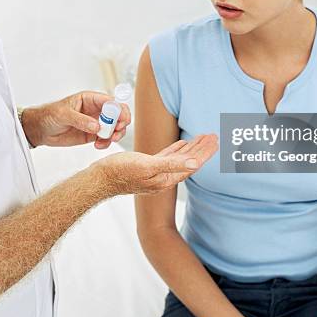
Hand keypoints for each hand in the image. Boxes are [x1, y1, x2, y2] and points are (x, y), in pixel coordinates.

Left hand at [21, 90, 130, 147]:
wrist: (41, 129)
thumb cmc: (50, 115)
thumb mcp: (63, 114)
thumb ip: (80, 120)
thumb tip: (97, 126)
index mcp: (91, 99)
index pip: (111, 101)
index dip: (119, 110)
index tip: (120, 121)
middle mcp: (96, 110)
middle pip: (118, 114)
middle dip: (121, 123)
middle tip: (116, 133)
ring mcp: (96, 123)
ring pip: (115, 127)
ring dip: (116, 134)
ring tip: (107, 141)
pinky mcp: (93, 135)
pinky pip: (106, 139)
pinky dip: (106, 143)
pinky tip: (98, 146)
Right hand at [91, 134, 217, 195]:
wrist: (101, 179)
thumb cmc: (122, 171)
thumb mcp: (148, 166)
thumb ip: (172, 164)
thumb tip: (195, 164)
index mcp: (166, 177)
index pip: (192, 163)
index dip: (204, 152)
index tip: (215, 141)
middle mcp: (164, 176)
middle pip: (189, 161)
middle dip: (202, 149)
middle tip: (214, 137)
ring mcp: (156, 172)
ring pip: (180, 158)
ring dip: (192, 148)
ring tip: (203, 138)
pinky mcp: (148, 167)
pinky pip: (168, 157)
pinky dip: (177, 150)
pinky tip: (182, 144)